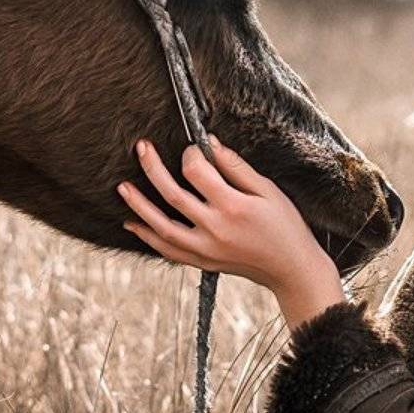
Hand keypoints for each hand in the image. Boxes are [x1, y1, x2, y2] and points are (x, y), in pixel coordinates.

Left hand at [117, 134, 347, 327]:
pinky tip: (133, 224)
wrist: (291, 269)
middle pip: (172, 195)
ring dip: (139, 206)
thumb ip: (236, 167)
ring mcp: (206, 250)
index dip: (190, 153)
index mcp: (233, 207)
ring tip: (122, 187)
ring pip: (162, 227)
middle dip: (153, 168)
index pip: (196, 172)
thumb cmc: (284, 225)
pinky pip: (167, 251)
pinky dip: (148, 237)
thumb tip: (210, 143)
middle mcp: (215, 229)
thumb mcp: (268, 190)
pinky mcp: (202, 262)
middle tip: (141, 148)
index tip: (193, 147)